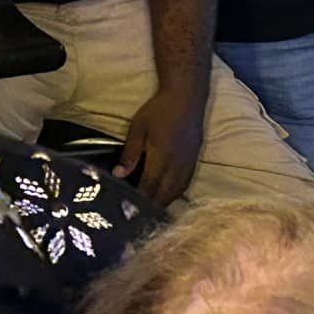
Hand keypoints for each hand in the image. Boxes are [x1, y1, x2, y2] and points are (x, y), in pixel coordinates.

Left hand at [116, 84, 203, 203]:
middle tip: (137, 217)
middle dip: (151, 208)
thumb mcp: (138, 129)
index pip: (149, 188)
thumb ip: (129, 154)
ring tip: (151, 211)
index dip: (139, 202)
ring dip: (164, 203)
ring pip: (176, 192)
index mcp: (162, 158)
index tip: (128, 213)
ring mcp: (188, 163)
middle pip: (164, 195)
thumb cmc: (159, 110)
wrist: (187, 96)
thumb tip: (118, 176)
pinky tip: (167, 196)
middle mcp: (177, 165)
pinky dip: (175, 193)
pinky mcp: (194, 160)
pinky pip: (185, 184)